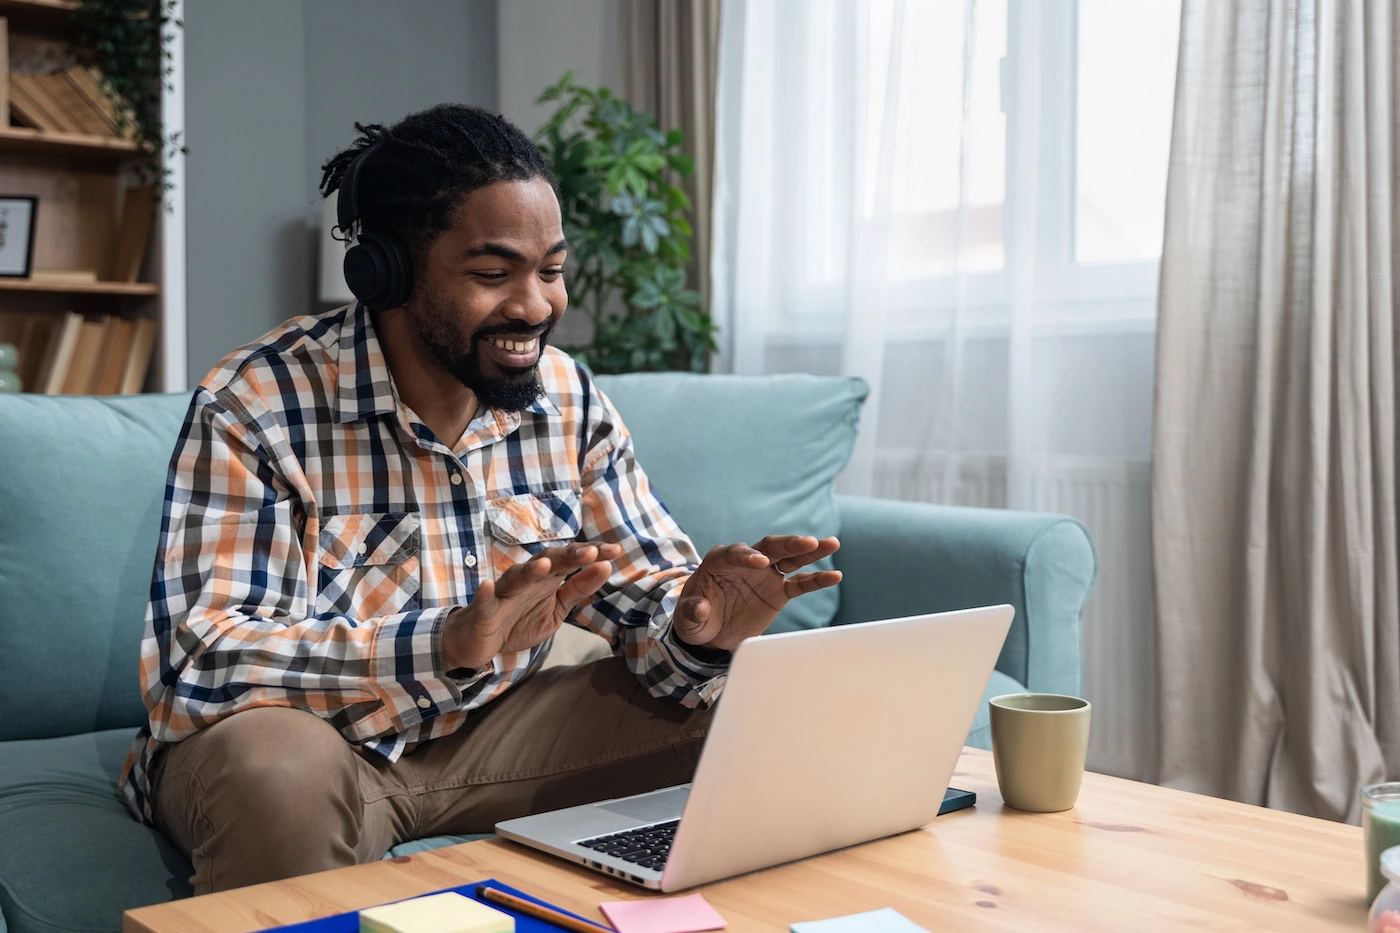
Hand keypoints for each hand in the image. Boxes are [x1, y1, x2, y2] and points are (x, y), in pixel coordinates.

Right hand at [443, 542, 623, 670]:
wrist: (479, 641)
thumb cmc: (519, 620)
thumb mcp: (556, 608)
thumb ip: (578, 589)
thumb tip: (605, 567)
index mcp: (546, 578)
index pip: (571, 560)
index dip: (592, 554)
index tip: (616, 551)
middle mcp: (526, 580)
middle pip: (548, 562)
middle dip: (568, 556)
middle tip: (591, 552)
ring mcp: (504, 593)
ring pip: (516, 577)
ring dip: (530, 570)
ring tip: (545, 565)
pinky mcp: (484, 611)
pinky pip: (484, 600)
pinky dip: (485, 592)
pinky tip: (487, 585)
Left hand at [674, 535, 841, 651]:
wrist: (709, 633)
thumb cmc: (694, 620)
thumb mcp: (686, 619)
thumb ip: (692, 612)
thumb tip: (700, 608)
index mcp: (720, 561)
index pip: (735, 553)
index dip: (747, 556)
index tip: (760, 562)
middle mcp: (747, 562)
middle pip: (769, 547)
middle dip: (788, 544)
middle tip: (808, 542)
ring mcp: (766, 574)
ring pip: (790, 558)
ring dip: (810, 551)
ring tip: (832, 543)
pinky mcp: (778, 591)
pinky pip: (800, 583)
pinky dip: (816, 580)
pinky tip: (835, 576)